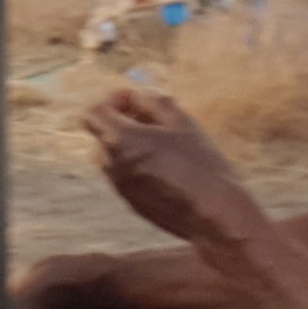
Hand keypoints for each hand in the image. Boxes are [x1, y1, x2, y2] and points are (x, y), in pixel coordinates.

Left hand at [84, 88, 266, 250]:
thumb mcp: (181, 121)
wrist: (213, 213)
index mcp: (121, 140)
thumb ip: (154, 101)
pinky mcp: (131, 202)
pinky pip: (125, 175)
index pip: (94, 113)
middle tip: (153, 118)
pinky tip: (168, 167)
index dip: (113, 100)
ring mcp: (120, 187)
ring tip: (163, 142)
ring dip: (129, 142)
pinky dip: (137, 163)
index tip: (135, 100)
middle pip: (103, 133)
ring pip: (114, 155)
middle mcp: (112, 165)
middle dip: (123, 120)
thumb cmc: (200, 162)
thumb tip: (138, 95)